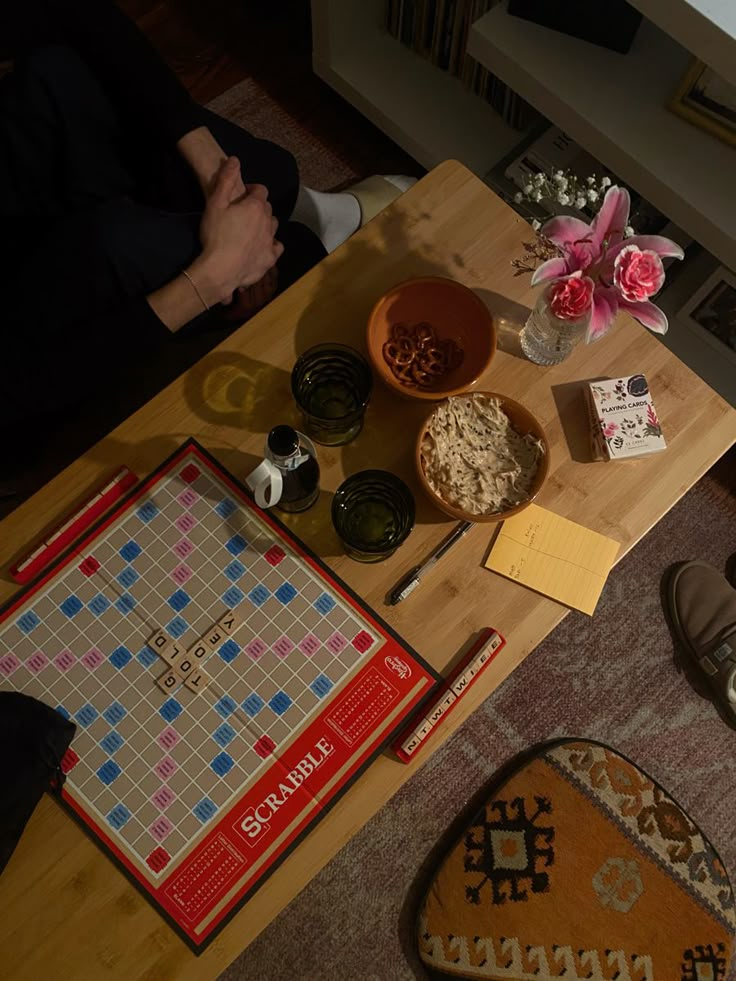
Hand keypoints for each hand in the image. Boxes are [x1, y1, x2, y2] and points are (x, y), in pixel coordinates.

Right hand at [187, 157, 282, 304]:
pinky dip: (272, 244)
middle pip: (268, 208)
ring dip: (266, 224)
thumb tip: (235, 159)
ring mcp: (271, 241)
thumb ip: (226, 180)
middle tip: (243, 213)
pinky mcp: (270, 259)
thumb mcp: (215, 203)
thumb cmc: (215, 235)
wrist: (220, 270)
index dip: (252, 190)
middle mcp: (268, 222)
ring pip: (273, 227)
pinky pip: (277, 247)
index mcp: (255, 206)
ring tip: (252, 230)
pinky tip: (263, 247)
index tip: (242, 195)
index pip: (261, 190)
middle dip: (258, 207)